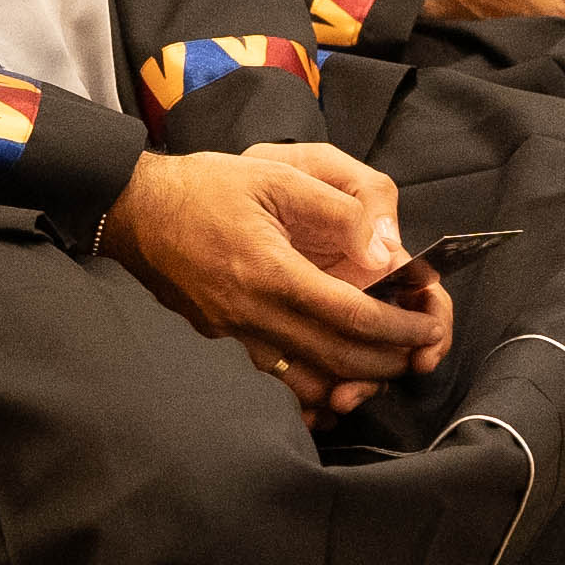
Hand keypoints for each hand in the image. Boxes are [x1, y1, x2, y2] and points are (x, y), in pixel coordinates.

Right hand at [102, 143, 448, 420]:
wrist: (135, 209)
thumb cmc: (205, 186)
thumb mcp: (276, 175)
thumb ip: (337, 210)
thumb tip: (383, 252)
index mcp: (270, 271)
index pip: (352, 316)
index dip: (399, 327)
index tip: (428, 324)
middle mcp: (252, 312)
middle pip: (338, 359)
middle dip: (390, 361)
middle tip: (421, 350)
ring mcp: (233, 332)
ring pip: (307, 382)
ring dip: (354, 381)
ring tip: (386, 366)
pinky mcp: (221, 338)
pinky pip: (275, 378)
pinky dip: (311, 390)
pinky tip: (333, 383)